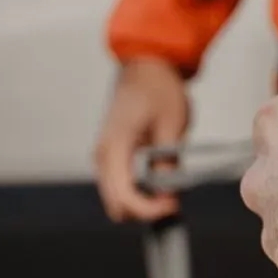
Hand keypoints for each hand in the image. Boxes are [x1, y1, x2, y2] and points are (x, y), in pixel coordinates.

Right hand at [94, 58, 190, 222]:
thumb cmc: (159, 89)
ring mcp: (104, 157)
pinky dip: (140, 191)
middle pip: (117, 205)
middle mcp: (103, 155)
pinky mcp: (111, 157)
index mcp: (115, 146)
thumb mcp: (172, 124)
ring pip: (118, 198)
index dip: (149, 210)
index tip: (173, 207)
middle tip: (175, 200)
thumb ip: (168, 162)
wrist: (146, 67)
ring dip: (143, 201)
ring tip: (171, 188)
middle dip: (146, 209)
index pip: (123, 196)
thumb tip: (169, 196)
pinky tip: (161, 180)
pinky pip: (121, 185)